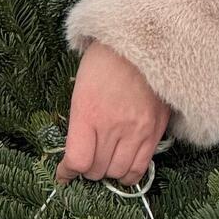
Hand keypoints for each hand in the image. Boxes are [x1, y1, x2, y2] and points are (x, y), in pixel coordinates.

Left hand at [56, 41, 170, 186]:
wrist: (141, 43)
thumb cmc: (105, 63)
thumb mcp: (80, 90)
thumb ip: (80, 124)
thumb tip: (78, 153)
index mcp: (88, 114)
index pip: (77, 161)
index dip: (67, 173)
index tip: (64, 173)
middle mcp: (112, 127)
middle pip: (97, 170)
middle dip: (87, 170)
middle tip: (87, 162)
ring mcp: (136, 131)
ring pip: (118, 173)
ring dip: (108, 172)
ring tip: (105, 163)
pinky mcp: (155, 132)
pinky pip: (141, 168)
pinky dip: (129, 174)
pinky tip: (123, 168)